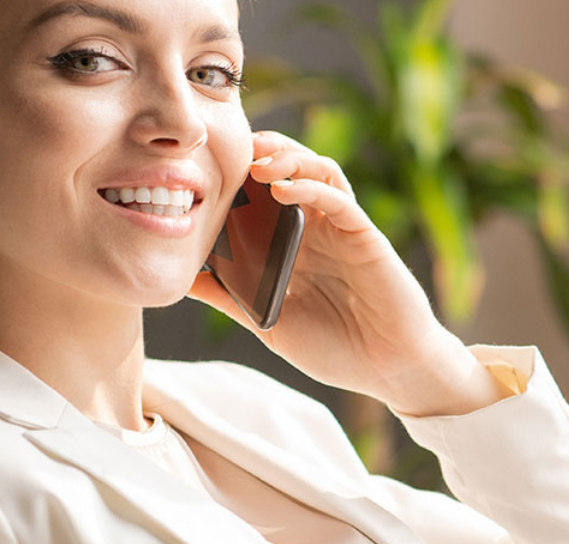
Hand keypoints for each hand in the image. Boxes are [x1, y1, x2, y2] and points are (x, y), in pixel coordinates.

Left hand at [186, 131, 504, 416]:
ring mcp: (342, 230)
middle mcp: (317, 229)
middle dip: (263, 151)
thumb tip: (180, 280)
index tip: (203, 166)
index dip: (239, 173)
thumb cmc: (336, 348)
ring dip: (289, 158)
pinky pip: (340, 200)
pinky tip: (284, 189)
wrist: (388, 371)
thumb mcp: (268, 322)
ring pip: (319, 171)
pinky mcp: (365, 237)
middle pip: (291, 169)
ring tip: (259, 162)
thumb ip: (230, 297)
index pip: (263, 194)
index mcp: (293, 245)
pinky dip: (312, 188)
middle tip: (230, 148)